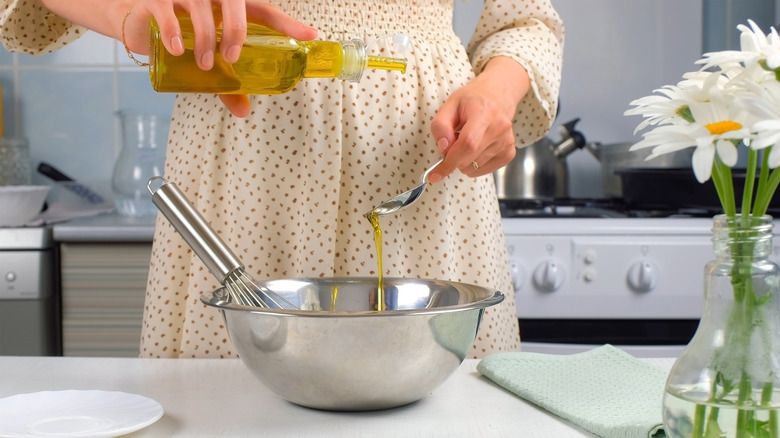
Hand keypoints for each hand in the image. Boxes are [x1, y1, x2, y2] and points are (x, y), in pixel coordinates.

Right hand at [122, 0, 317, 116]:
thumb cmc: (185, 37)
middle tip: (232, 58)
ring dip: (205, 38)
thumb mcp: (209, 59)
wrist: (139, 23)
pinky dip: (173, 31)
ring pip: (200, 9)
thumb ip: (226, 82)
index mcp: (232, 8)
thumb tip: (243, 111)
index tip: (311, 36)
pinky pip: (166, 10)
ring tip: (205, 64)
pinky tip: (178, 50)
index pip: (265, 12)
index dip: (288, 24)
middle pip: (234, 2)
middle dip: (236, 30)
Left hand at [427, 57, 530, 182]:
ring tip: (467, 141)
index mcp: (485, 112)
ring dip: (464, 161)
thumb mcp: (449, 105)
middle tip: (452, 144)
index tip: (434, 175)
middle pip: (470, 158)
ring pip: (475, 167)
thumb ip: (441, 126)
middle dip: (453, 159)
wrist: (497, 96)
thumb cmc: (471, 101)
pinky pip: (485, 170)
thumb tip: (444, 149)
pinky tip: (476, 149)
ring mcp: (507, 141)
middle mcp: (500, 127)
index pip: (468, 144)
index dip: (450, 162)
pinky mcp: (509, 152)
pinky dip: (474, 165)